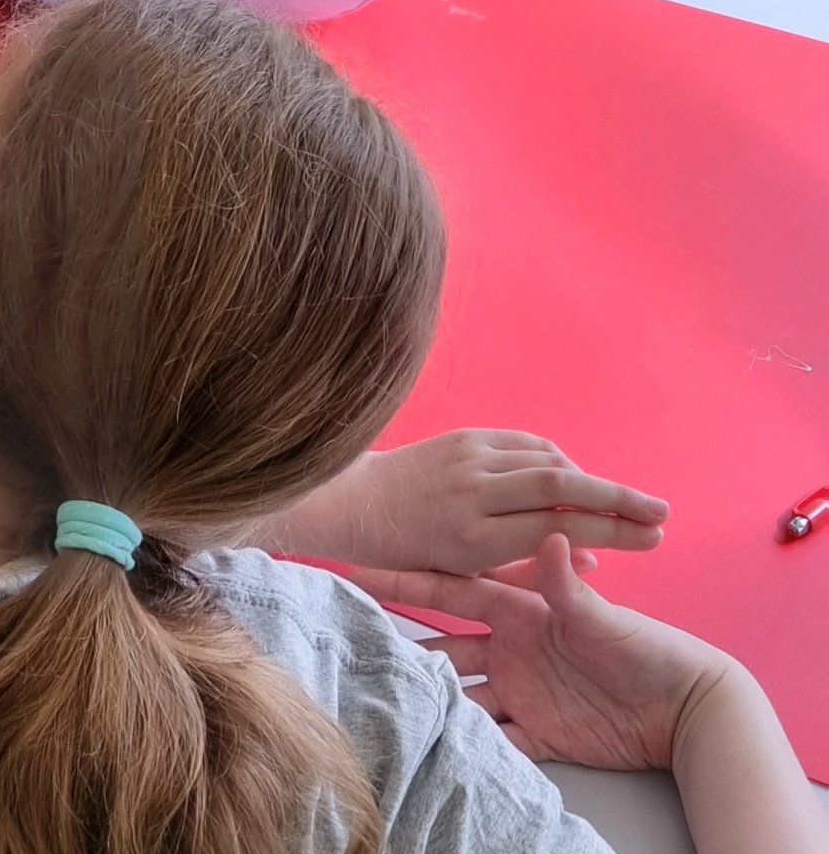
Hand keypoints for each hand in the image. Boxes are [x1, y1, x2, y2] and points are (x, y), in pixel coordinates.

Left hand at [265, 429, 665, 574]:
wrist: (352, 504)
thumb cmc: (413, 555)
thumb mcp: (471, 576)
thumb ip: (534, 571)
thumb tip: (596, 557)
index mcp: (474, 539)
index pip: (561, 529)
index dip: (613, 532)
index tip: (653, 538)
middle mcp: (472, 494)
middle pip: (562, 486)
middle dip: (619, 499)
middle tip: (661, 513)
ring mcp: (467, 460)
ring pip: (547, 461)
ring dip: (591, 480)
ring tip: (623, 501)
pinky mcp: (463, 437)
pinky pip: (525, 444)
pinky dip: (557, 460)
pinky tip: (574, 479)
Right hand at [351, 534, 735, 771]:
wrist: (686, 708)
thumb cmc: (648, 650)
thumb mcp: (603, 617)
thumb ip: (567, 585)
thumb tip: (549, 535)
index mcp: (521, 613)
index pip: (452, 592)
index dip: (407, 582)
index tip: (360, 572)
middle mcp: (512, 650)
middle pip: (444, 646)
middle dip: (401, 643)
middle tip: (352, 641)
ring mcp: (521, 692)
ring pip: (458, 693)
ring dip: (428, 695)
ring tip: (385, 697)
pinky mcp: (538, 733)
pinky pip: (491, 737)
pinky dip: (464, 740)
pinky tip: (432, 740)